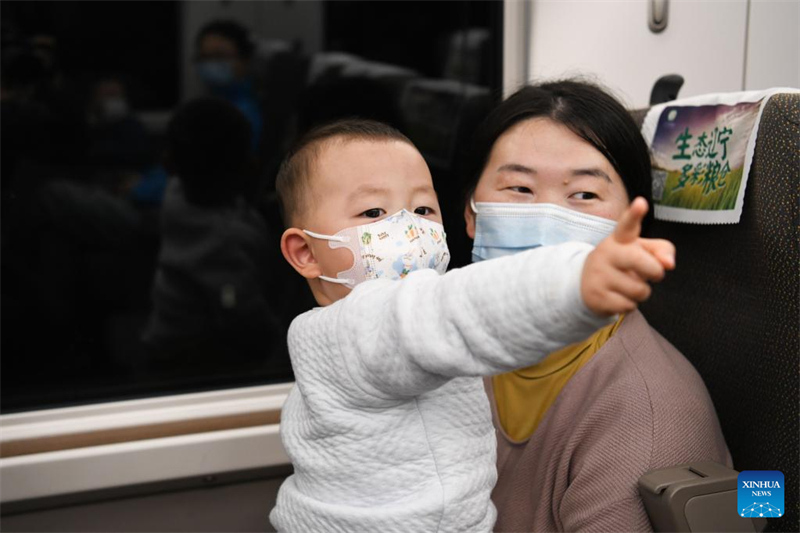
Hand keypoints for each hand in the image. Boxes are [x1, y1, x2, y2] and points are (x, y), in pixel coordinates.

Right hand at [581, 197, 675, 316]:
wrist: (584, 284)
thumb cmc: (622, 264)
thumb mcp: (641, 252)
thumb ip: (662, 250)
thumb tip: (669, 264)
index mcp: (619, 239)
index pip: (627, 224)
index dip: (635, 214)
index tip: (641, 203)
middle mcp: (607, 253)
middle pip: (642, 262)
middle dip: (654, 272)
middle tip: (652, 274)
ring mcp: (599, 275)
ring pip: (639, 290)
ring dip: (641, 292)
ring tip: (627, 286)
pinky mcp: (597, 296)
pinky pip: (629, 306)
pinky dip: (629, 305)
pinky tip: (617, 297)